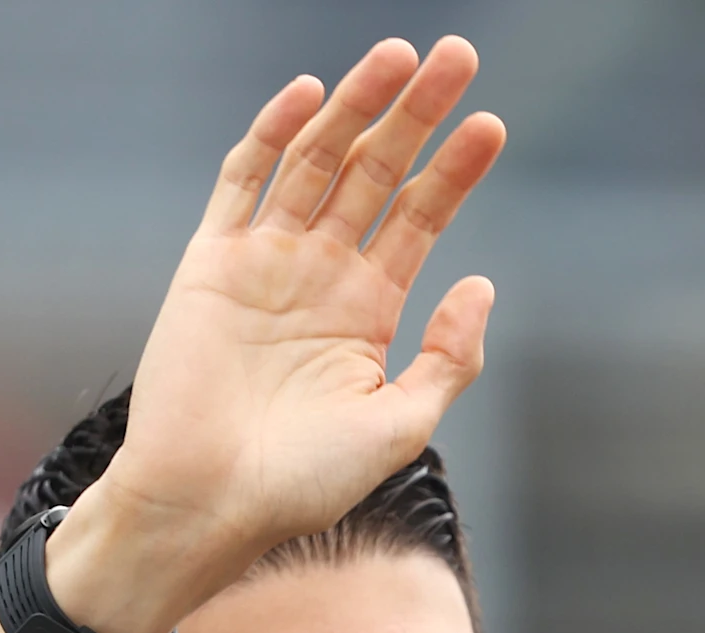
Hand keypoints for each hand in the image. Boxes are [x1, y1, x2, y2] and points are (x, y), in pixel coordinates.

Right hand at [0, 40, 504, 632]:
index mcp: (369, 310)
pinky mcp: (211, 262)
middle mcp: (320, 274)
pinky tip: (309, 97)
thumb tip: (483, 284)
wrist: (210, 505)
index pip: (419, 218)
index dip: (454, 171)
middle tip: (457, 54)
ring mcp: (265, 262)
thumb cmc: (304, 484)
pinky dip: (272, 138)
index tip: (493, 124)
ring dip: (356, 107)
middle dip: (416, 115)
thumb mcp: (400, 426)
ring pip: (317, 162)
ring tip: (401, 57)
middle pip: (376, 173)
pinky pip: (242, 184)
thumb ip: (448, 358)